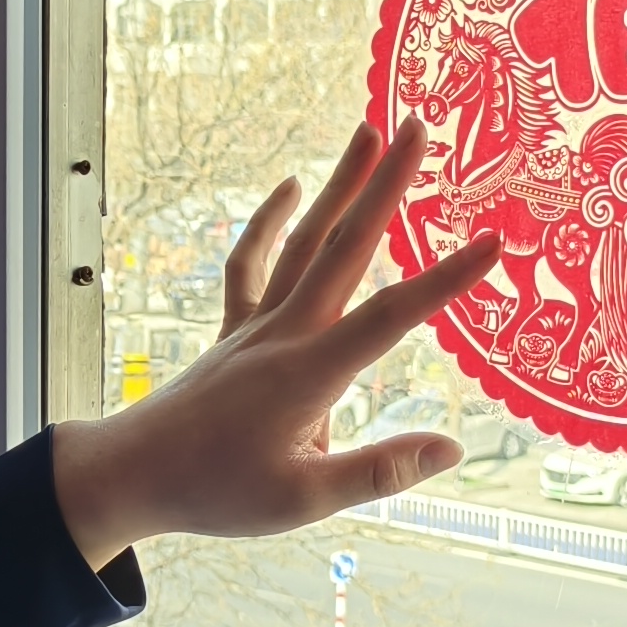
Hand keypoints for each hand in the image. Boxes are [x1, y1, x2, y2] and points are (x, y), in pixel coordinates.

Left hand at [49, 123, 502, 568]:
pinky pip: (253, 261)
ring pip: (305, 240)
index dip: (446, 279)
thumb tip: (450, 448)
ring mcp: (257, 324)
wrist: (132, 474)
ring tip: (368, 129)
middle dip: (386, 184)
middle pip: (346, 246)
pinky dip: (271, 220)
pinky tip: (292, 186)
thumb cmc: (215, 491)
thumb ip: (379, 472)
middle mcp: (285, 332)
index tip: (494, 241)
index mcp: (310, 372)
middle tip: (418, 126)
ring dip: (339, 183)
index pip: (392, 317)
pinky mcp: (236, 328)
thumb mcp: (303, 500)